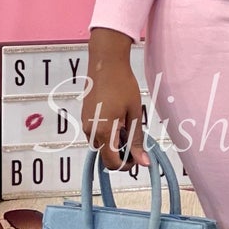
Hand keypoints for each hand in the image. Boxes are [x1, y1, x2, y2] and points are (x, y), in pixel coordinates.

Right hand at [82, 27, 147, 170]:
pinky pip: (95, 134)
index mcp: (103, 131)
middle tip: (134, 137)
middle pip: (105, 156)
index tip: (138, 157)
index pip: (112, 163)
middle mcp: (90, 131)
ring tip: (126, 124)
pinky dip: (107, 133)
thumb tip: (143, 162)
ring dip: (113, 142)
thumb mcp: (134, 114)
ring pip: (100, 145)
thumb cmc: (123, 85)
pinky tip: (117, 118)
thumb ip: (136, 140)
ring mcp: (85, 124)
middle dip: (120, 152)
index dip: (126, 165)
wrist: (106, 63)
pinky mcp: (84, 117)